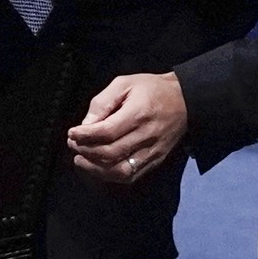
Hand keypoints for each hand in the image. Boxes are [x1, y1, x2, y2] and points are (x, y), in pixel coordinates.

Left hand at [66, 73, 187, 183]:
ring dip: (95, 168)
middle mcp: (146, 135)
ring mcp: (152, 151)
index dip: (85, 136)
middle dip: (87, 151)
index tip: (72, 134)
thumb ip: (103, 102)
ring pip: (120, 170)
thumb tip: (86, 124)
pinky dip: (111, 175)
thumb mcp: (124, 83)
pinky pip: (131, 175)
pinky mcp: (156, 160)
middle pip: (111, 153)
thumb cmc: (152, 89)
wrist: (185, 100)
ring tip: (81, 159)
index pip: (107, 132)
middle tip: (73, 145)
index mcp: (138, 113)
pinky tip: (99, 167)